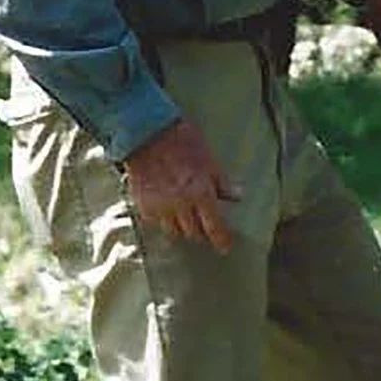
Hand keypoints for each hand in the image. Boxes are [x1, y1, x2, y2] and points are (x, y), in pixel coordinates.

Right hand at [122, 118, 241, 252]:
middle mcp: (181, 206)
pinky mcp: (142, 205)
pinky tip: (168, 211)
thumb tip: (237, 197)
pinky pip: (156, 222)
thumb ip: (222, 183)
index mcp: (201, 195)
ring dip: (182, 227)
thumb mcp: (210, 161)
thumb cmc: (183, 143)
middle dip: (202, 232)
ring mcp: (159, 207)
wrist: (147, 134)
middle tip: (206, 227)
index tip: (225, 246)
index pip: (214, 228)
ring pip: (173, 231)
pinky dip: (164, 220)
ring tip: (186, 219)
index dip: (221, 240)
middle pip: (193, 233)